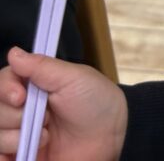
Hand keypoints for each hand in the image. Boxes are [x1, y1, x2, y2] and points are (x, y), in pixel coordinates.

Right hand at [0, 47, 126, 160]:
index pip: (3, 82)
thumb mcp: (74, 78)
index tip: (20, 97)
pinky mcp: (21, 156)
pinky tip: (25, 152)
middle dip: (14, 115)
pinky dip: (5, 156)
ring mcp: (19, 134)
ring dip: (16, 137)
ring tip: (47, 136)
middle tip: (45, 117)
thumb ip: (42, 67)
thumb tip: (14, 53)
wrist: (111, 137)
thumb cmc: (97, 102)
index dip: (5, 88)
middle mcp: (21, 109)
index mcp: (32, 85)